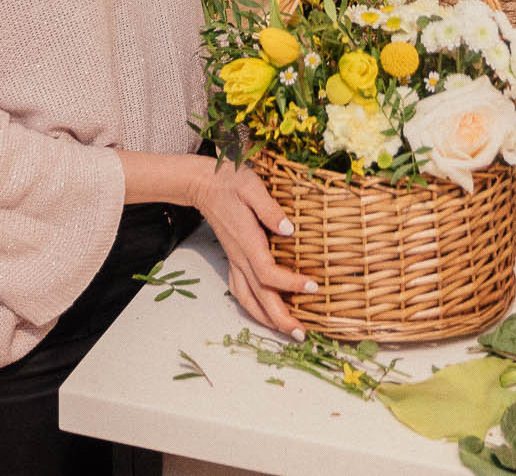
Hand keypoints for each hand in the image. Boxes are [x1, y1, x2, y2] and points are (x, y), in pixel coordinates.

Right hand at [188, 158, 313, 337]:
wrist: (202, 184)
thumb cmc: (230, 182)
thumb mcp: (252, 186)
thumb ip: (269, 208)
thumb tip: (289, 229)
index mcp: (247, 241)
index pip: (268, 272)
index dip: (290, 283)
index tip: (313, 286)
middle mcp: (239, 257)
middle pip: (259, 296)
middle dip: (280, 318)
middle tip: (301, 334)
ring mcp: (234, 260)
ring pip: (247, 299)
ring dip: (266, 319)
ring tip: (286, 331)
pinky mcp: (232, 259)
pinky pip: (240, 291)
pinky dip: (253, 308)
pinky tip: (263, 313)